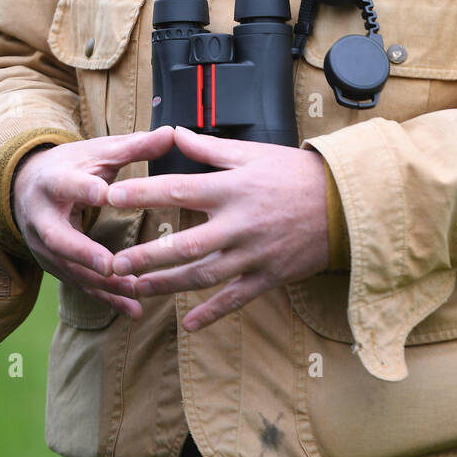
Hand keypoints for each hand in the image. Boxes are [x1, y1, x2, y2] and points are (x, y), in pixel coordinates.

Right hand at [11, 128, 178, 318]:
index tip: (107, 194)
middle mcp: (43, 217)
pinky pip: (81, 285)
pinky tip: (134, 309)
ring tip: (135, 292)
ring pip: (71, 268)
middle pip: (59, 237)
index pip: (67, 185)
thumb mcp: (98, 152)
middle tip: (110, 264)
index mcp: (53, 182)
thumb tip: (172, 132)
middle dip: (84, 252)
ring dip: (102, 283)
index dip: (85, 189)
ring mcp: (45, 247)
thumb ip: (134, 146)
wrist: (29, 187)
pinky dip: (107, 298)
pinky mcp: (56, 266)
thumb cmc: (73, 166)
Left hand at [106, 127, 330, 330]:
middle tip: (113, 264)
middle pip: (184, 245)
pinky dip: (212, 313)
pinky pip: (235, 299)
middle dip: (146, 256)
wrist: (344, 203)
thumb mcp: (253, 153)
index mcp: (233, 189)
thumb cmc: (295, 173)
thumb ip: (210, 149)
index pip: (179, 190)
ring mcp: (253, 254)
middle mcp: (239, 224)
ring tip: (137, 289)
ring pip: (203, 276)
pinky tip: (188, 324)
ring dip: (167, 285)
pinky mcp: (268, 276)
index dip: (144, 194)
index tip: (112, 198)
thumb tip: (174, 133)